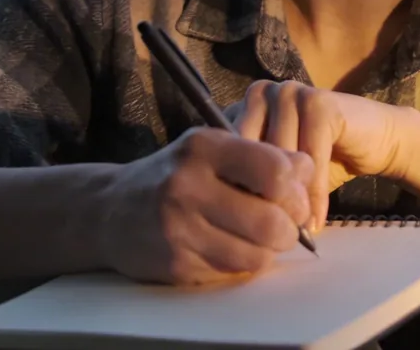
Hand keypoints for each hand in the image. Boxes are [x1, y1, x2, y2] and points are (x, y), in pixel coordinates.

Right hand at [98, 127, 313, 284]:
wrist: (110, 210)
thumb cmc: (174, 176)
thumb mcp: (210, 150)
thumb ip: (260, 156)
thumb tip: (309, 171)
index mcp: (204, 147)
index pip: (275, 171)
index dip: (297, 191)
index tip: (294, 198)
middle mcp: (188, 184)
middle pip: (271, 221)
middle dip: (289, 229)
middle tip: (284, 226)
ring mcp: (179, 228)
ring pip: (256, 254)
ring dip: (268, 251)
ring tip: (259, 239)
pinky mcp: (175, 263)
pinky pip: (232, 272)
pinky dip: (242, 264)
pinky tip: (232, 248)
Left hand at [227, 80, 409, 229]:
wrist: (375, 141)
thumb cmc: (322, 162)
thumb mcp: (279, 176)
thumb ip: (253, 184)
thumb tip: (225, 223)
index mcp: (242, 107)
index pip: (222, 153)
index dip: (233, 193)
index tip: (244, 231)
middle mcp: (260, 94)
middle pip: (246, 156)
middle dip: (260, 198)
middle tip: (273, 236)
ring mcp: (288, 92)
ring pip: (277, 158)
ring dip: (289, 200)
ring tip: (296, 231)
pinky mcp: (318, 100)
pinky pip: (308, 156)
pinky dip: (314, 193)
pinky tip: (317, 219)